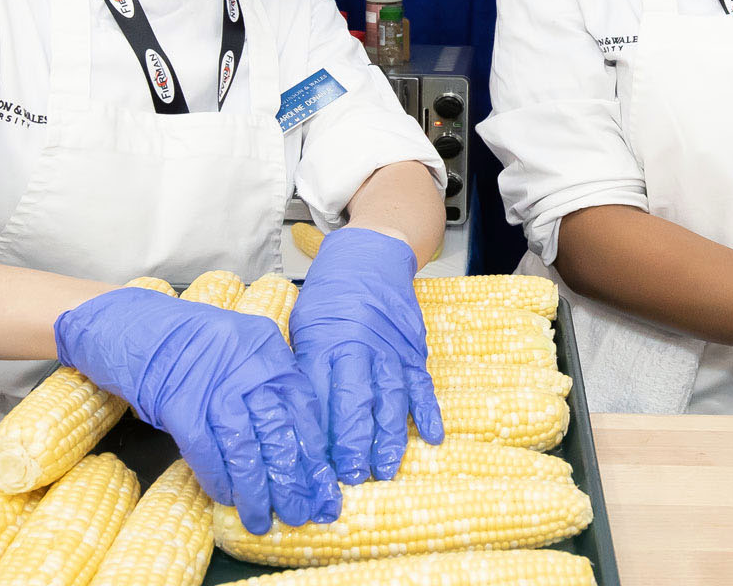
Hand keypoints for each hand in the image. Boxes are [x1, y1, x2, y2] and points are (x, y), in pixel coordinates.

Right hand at [55, 287, 339, 532]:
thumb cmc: (182, 343)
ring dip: (256, 491)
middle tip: (303, 513)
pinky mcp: (177, 402)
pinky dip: (218, 478)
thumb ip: (265, 385)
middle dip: (293, 480)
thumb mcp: (235, 350)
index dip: (315, 452)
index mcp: (266, 347)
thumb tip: (294, 447)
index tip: (325, 487)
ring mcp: (210, 382)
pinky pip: (205, 450)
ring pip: (245, 448)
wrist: (125, 324)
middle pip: (278, 431)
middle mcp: (244, 362)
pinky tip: (227, 498)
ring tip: (263, 519)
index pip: (303, 406)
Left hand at [289, 228, 444, 483]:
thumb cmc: (330, 296)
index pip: (318, 393)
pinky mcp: (414, 349)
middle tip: (351, 476)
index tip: (315, 463)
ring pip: (392, 398)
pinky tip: (432, 437)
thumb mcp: (302, 324)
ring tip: (384, 469)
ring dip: (389, 437)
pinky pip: (423, 384)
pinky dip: (429, 411)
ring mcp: (391, 348)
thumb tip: (300, 418)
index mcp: (323, 340)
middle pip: (356, 400)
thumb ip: (304, 367)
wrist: (371, 257)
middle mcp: (358, 345)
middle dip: (353, 442)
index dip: (317, 431)